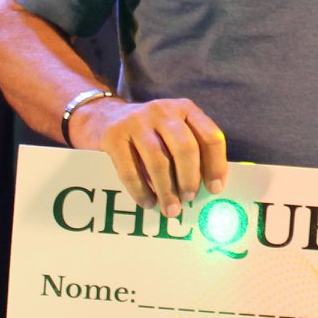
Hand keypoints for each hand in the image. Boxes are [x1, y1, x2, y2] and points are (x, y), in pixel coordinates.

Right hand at [71, 96, 226, 218]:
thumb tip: (206, 189)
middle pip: (185, 147)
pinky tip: (147, 203)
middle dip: (190, 178)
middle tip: (190, 199)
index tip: (215, 189)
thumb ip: (190, 151)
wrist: (101, 116)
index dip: (216, 165)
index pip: (210, 136)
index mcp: (185, 109)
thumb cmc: (148, 132)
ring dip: (166, 190)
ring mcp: (136, 121)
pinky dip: (140, 191)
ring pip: (158, 160)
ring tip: (171, 209)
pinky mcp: (113, 135)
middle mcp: (163, 111)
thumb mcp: (172, 130)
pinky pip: (130, 169)